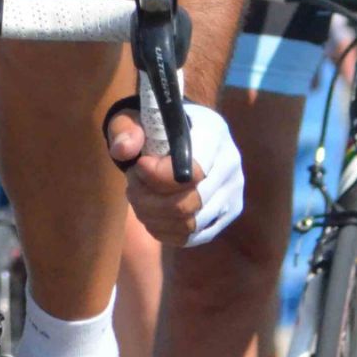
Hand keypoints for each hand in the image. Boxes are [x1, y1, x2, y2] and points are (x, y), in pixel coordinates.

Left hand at [105, 101, 243, 246]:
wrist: (178, 138)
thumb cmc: (157, 128)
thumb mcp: (136, 118)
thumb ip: (126, 129)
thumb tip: (124, 150)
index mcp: (213, 133)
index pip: (193, 170)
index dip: (159, 176)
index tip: (138, 166)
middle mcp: (230, 164)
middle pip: (190, 203)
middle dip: (150, 200)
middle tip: (131, 188)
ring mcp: (232, 193)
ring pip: (190, 224)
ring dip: (154, 218)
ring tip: (138, 200)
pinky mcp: (225, 215)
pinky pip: (193, 237)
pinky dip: (165, 231)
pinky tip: (151, 215)